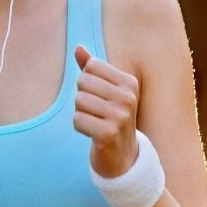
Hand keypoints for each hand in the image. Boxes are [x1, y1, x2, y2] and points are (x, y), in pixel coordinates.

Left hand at [73, 45, 140, 178]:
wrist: (123, 158)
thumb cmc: (111, 119)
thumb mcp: (106, 92)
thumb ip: (92, 69)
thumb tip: (78, 47)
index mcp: (129, 83)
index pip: (91, 66)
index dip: (87, 82)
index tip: (100, 98)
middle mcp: (128, 97)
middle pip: (83, 82)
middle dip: (83, 98)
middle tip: (97, 113)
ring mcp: (120, 116)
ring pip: (79, 101)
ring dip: (81, 113)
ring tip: (95, 123)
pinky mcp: (109, 133)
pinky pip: (77, 119)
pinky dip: (80, 127)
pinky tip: (93, 134)